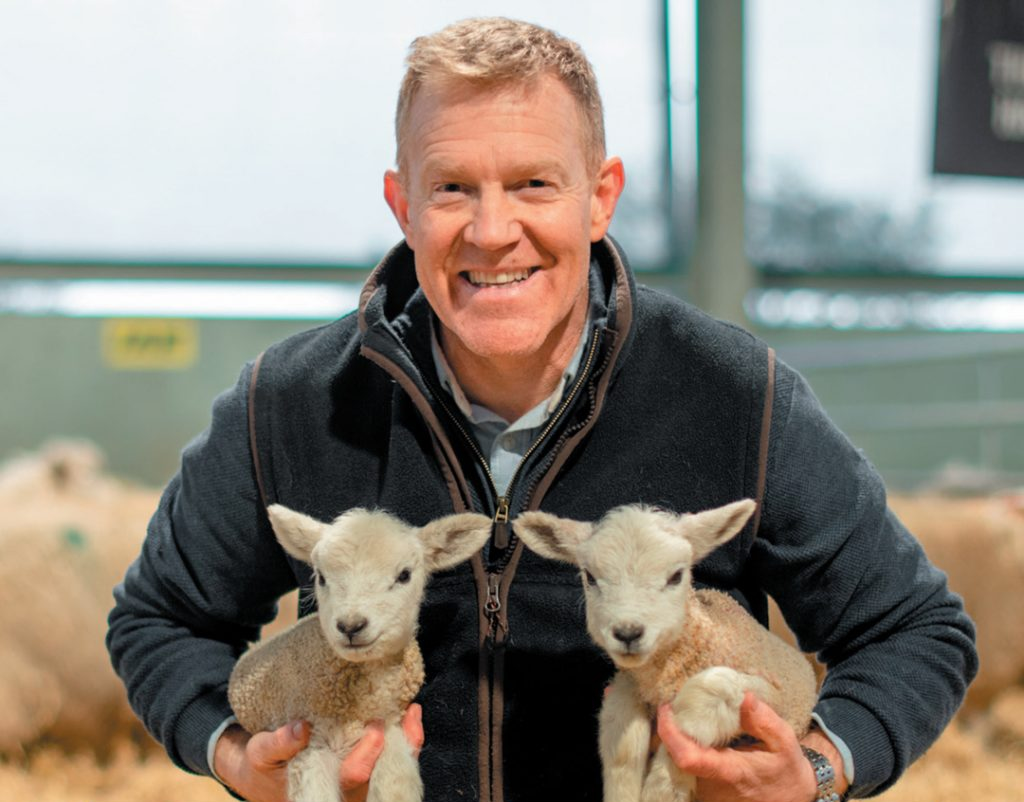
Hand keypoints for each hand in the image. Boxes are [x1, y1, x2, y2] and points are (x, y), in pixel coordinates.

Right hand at [213, 704, 424, 801]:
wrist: (264, 773)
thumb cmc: (263, 766)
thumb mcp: (260, 754)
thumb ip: (278, 744)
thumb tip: (300, 729)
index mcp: (321, 793)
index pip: (353, 778)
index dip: (367, 753)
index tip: (373, 725)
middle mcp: (344, 795)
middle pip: (383, 779)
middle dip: (396, 746)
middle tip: (401, 712)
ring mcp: (357, 787)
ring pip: (393, 772)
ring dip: (407, 743)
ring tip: (412, 712)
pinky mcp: (364, 773)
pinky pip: (392, 762)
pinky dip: (404, 740)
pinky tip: (409, 716)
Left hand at [656, 692, 837, 801]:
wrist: (791, 800)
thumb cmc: (787, 770)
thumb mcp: (785, 743)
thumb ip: (764, 720)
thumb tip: (744, 695)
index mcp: (730, 772)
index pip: (687, 757)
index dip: (670, 733)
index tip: (667, 708)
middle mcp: (712, 786)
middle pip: (678, 755)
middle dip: (675, 728)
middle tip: (681, 704)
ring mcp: (707, 792)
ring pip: (680, 761)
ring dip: (682, 737)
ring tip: (691, 715)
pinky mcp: (706, 793)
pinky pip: (688, 767)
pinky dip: (688, 747)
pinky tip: (697, 733)